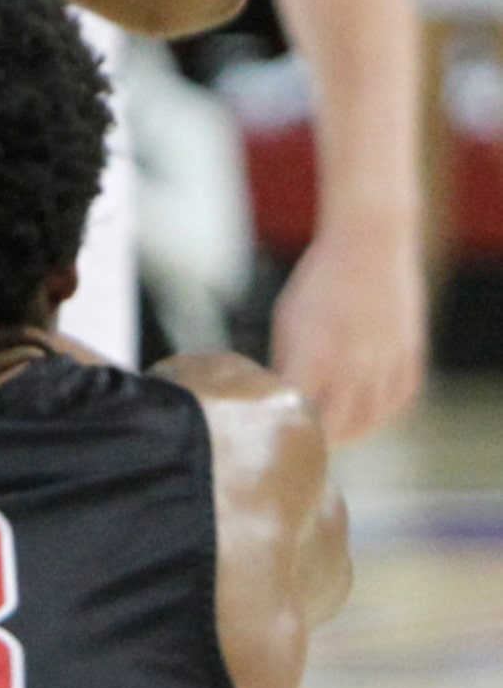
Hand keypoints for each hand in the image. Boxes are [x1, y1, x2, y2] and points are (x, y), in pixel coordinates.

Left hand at [271, 211, 426, 443]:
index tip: (277, 433)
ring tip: (338, 436)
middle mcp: (354, 366)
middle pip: (337, 425)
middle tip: (306, 443)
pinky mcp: (409, 354)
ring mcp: (386, 362)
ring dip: (354, 432)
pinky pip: (400, 396)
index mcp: (316, 356)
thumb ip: (287, 358)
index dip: (287, 425)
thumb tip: (281, 390)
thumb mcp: (288, 317)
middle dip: (319, 438)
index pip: (298, 411)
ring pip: (373, 418)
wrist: (368, 244)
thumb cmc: (318, 279)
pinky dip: (386, 411)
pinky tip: (373, 414)